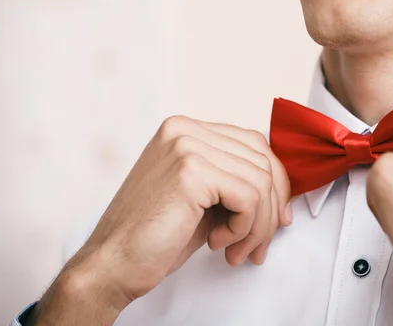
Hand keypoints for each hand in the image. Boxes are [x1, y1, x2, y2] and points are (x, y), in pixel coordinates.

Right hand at [28, 116, 291, 325]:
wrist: (112, 263)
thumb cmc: (154, 236)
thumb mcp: (201, 197)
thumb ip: (232, 179)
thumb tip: (280, 188)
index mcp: (185, 130)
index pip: (254, 144)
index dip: (275, 182)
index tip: (276, 217)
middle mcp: (185, 130)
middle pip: (262, 159)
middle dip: (271, 208)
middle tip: (258, 243)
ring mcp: (186, 145)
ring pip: (261, 180)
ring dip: (258, 225)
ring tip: (235, 249)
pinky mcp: (191, 170)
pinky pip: (249, 197)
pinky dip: (245, 228)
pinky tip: (219, 244)